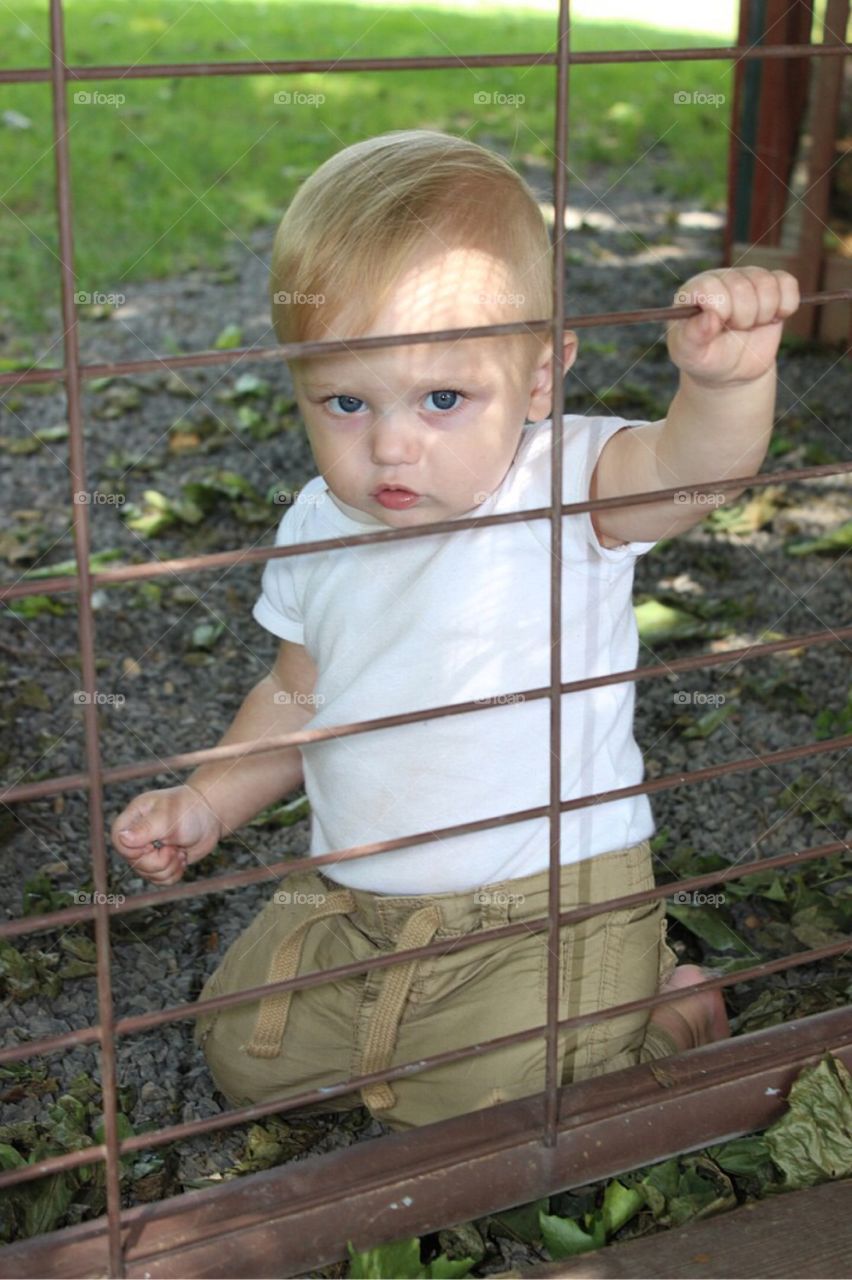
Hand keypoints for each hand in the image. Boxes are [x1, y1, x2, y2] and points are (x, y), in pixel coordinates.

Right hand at [110, 785, 222, 884]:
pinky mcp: (161, 863)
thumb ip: (145, 829)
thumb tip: (122, 838)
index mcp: (131, 820)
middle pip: (135, 864)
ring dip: (170, 867)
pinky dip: (175, 873)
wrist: (210, 816)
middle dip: (160, 861)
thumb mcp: (167, 818)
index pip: (120, 844)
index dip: (138, 852)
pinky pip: (161, 881)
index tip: (156, 844)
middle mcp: (136, 838)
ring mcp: (148, 852)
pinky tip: (182, 858)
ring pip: (149, 875)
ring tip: (180, 851)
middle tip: (174, 847)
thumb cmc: (188, 810)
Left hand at [667, 267, 799, 386]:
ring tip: (750, 327)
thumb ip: (692, 337)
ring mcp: (748, 279)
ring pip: (768, 284)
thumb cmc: (706, 359)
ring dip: (763, 314)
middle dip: (743, 318)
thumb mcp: (691, 355)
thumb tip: (709, 318)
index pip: (711, 287)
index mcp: (695, 291)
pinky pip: (788, 284)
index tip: (719, 328)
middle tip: (735, 330)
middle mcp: (722, 279)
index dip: (721, 311)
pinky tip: (770, 319)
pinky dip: (785, 307)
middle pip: (742, 286)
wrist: (732, 370)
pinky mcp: (774, 285)